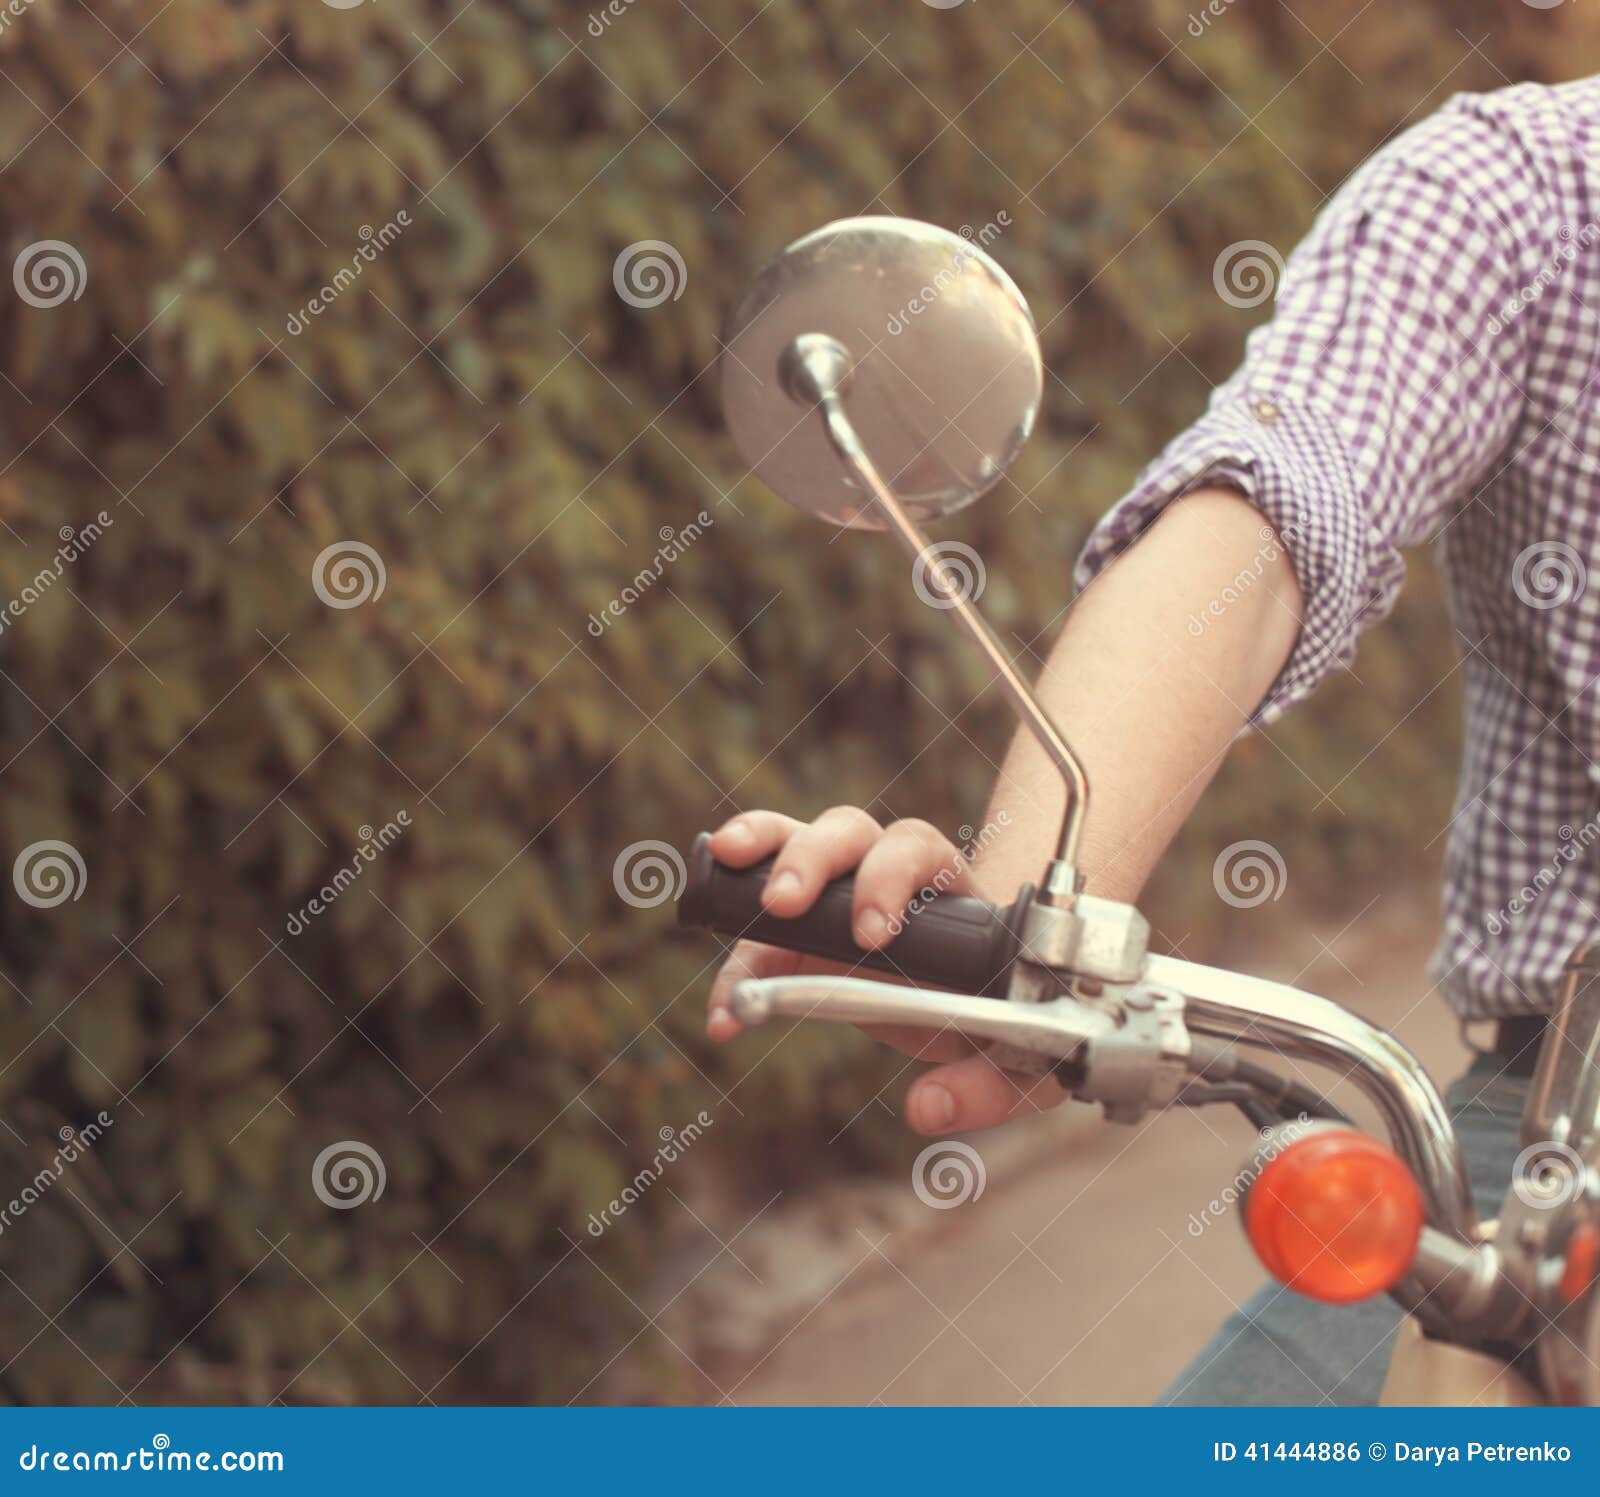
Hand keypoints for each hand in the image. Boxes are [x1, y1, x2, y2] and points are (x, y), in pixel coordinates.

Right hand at [704, 806, 1066, 1133]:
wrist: (990, 1011)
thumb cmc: (1006, 1022)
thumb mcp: (1019, 1062)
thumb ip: (986, 1086)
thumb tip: (926, 1107)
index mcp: (949, 885)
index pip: (916, 848)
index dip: (889, 878)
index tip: (872, 935)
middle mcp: (890, 870)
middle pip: (847, 830)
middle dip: (810, 857)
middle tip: (783, 904)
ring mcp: (840, 892)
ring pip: (795, 841)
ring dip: (758, 851)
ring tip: (722, 865)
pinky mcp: (804, 933)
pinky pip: (759, 931)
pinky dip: (735, 964)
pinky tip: (724, 1015)